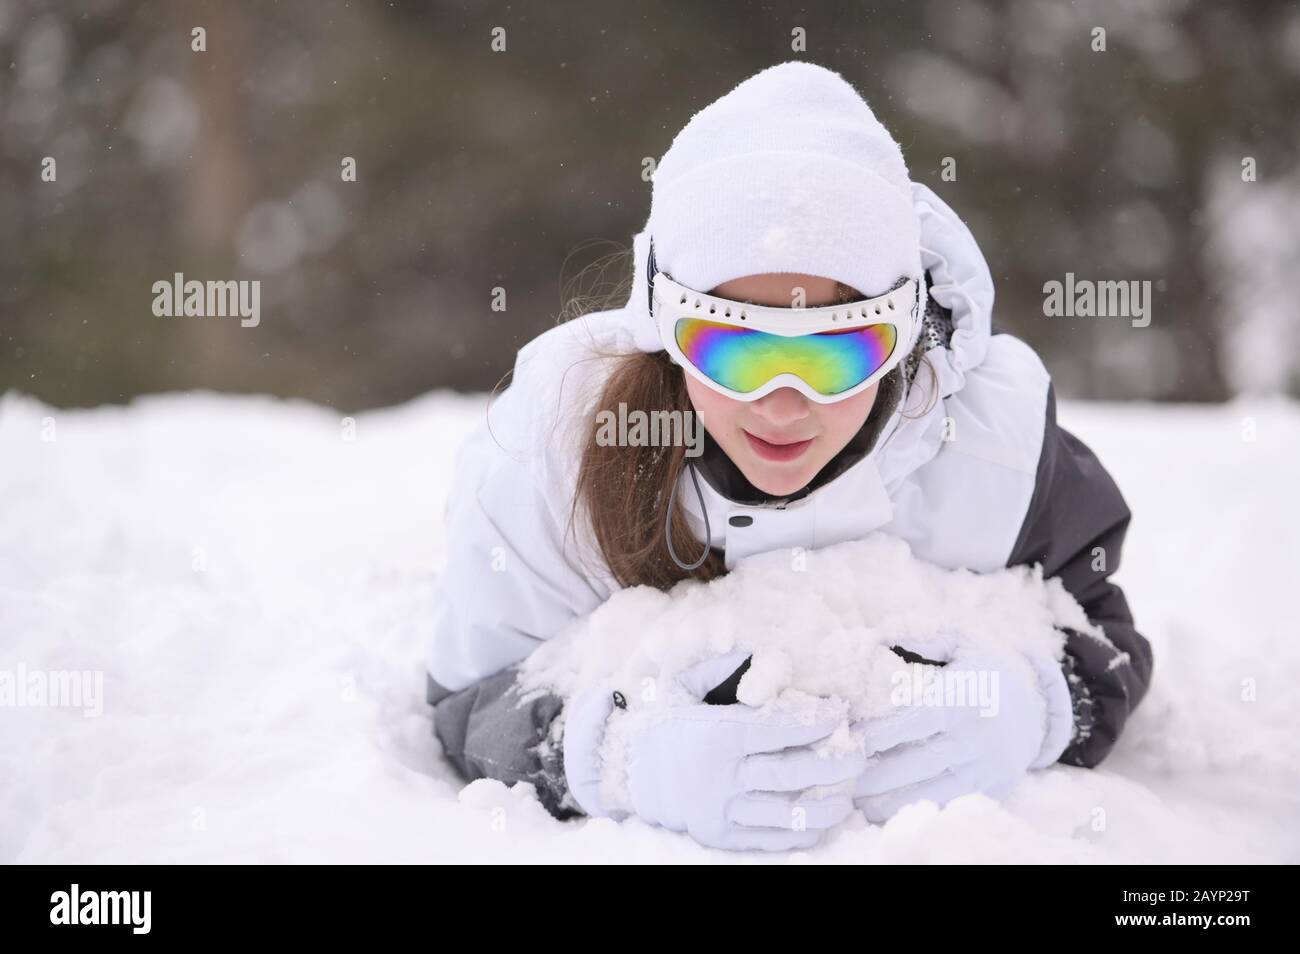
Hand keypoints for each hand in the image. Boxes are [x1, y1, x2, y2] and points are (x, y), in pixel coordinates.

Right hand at [564, 651, 864, 850]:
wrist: (625, 772)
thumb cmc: (660, 721)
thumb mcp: (680, 683)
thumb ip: (715, 661)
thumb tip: (740, 635)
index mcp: (716, 736)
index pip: (779, 729)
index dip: (816, 721)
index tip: (840, 712)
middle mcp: (722, 777)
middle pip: (793, 774)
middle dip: (835, 762)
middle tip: (860, 749)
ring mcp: (723, 811)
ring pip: (789, 813)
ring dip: (828, 801)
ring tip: (850, 788)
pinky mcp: (722, 835)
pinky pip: (773, 839)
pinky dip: (805, 832)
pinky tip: (827, 817)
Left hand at [852, 638, 1071, 823]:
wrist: (1041, 706)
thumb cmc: (990, 671)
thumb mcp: (963, 643)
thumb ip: (923, 638)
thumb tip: (879, 635)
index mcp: (965, 699)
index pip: (917, 720)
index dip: (882, 732)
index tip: (852, 737)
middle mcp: (976, 737)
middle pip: (921, 763)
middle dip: (880, 775)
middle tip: (845, 777)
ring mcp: (986, 768)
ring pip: (936, 792)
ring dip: (895, 801)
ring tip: (861, 804)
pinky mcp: (992, 790)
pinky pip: (954, 806)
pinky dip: (922, 811)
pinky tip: (892, 813)